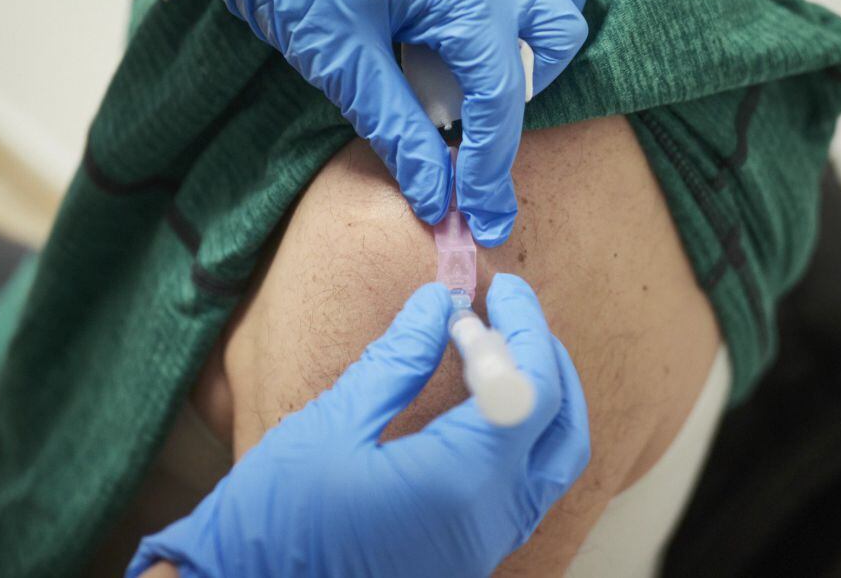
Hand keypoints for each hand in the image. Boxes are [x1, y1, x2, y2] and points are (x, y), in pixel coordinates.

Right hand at [127, 275, 589, 577]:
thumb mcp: (333, 423)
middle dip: (545, 357)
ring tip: (500, 349)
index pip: (532, 391)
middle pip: (562, 427)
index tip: (497, 289)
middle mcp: (489, 519)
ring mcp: (485, 544)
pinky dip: (521, 433)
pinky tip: (483, 402)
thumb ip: (397, 361)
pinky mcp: (470, 554)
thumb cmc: (278, 516)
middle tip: (507, 311)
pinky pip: (526, 486)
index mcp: (459, 481)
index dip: (523, 330)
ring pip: (553, 462)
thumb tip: (438, 304)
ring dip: (543, 396)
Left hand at [148, 0, 618, 245]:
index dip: (492, 164)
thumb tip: (439, 201)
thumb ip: (398, 133)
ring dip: (545, 36)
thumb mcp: (343, 64)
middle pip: (554, 40)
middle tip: (467, 127)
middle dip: (518, 99)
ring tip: (494, 65)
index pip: (500, 93)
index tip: (483, 213)